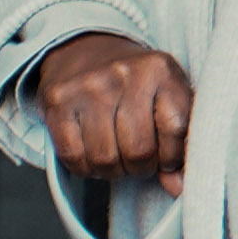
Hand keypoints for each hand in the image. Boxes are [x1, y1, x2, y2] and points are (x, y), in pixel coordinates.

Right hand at [34, 33, 196, 186]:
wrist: (83, 50)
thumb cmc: (132, 83)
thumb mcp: (166, 98)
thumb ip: (179, 141)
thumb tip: (177, 188)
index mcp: (160, 70)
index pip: (177, 131)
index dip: (173, 157)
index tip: (166, 158)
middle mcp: (124, 74)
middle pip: (139, 151)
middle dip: (139, 168)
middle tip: (136, 160)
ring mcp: (88, 86)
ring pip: (105, 159)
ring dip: (111, 170)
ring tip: (114, 156)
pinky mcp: (57, 100)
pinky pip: (73, 156)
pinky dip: (84, 168)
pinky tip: (90, 156)